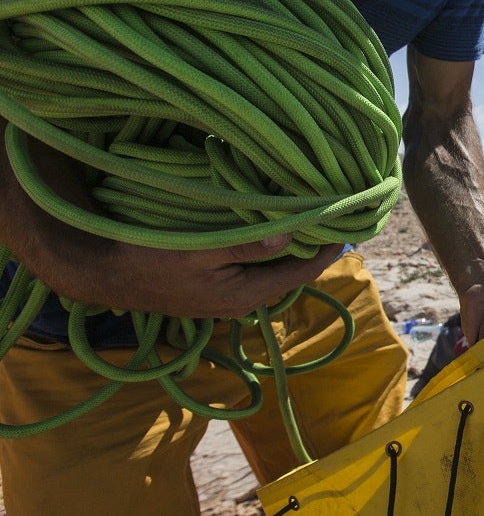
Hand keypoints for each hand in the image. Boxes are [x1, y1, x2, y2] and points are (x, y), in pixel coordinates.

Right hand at [58, 236, 343, 318]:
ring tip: (312, 216)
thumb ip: (246, 246)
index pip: (301, 272)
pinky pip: (252, 266)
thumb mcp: (198, 250)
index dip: (328, 249)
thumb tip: (291, 237)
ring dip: (291, 245)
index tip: (351, 224)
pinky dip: (268, 247)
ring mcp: (225, 295)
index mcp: (244, 295)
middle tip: (336, 213)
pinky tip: (272, 226)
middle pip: (291, 271)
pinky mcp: (211, 286)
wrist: (100, 271)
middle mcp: (240, 301)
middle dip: (314, 245)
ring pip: (272, 268)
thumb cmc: (148, 259)